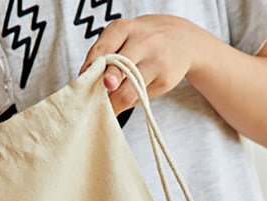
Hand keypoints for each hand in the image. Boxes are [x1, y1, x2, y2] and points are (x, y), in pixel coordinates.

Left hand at [80, 15, 200, 113]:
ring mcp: (156, 62)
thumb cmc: (145, 40)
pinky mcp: (165, 80)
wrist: (184, 41)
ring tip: (106, 107)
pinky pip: (139, 98)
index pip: (103, 50)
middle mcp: (142, 42)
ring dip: (113, 103)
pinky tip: (125, 101)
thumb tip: (85, 79)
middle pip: (118, 70)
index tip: (83, 82)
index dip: (90, 69)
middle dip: (105, 86)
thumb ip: (106, 53)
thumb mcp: (125, 36)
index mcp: (126, 28)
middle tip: (94, 100)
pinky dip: (129, 103)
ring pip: (129, 91)